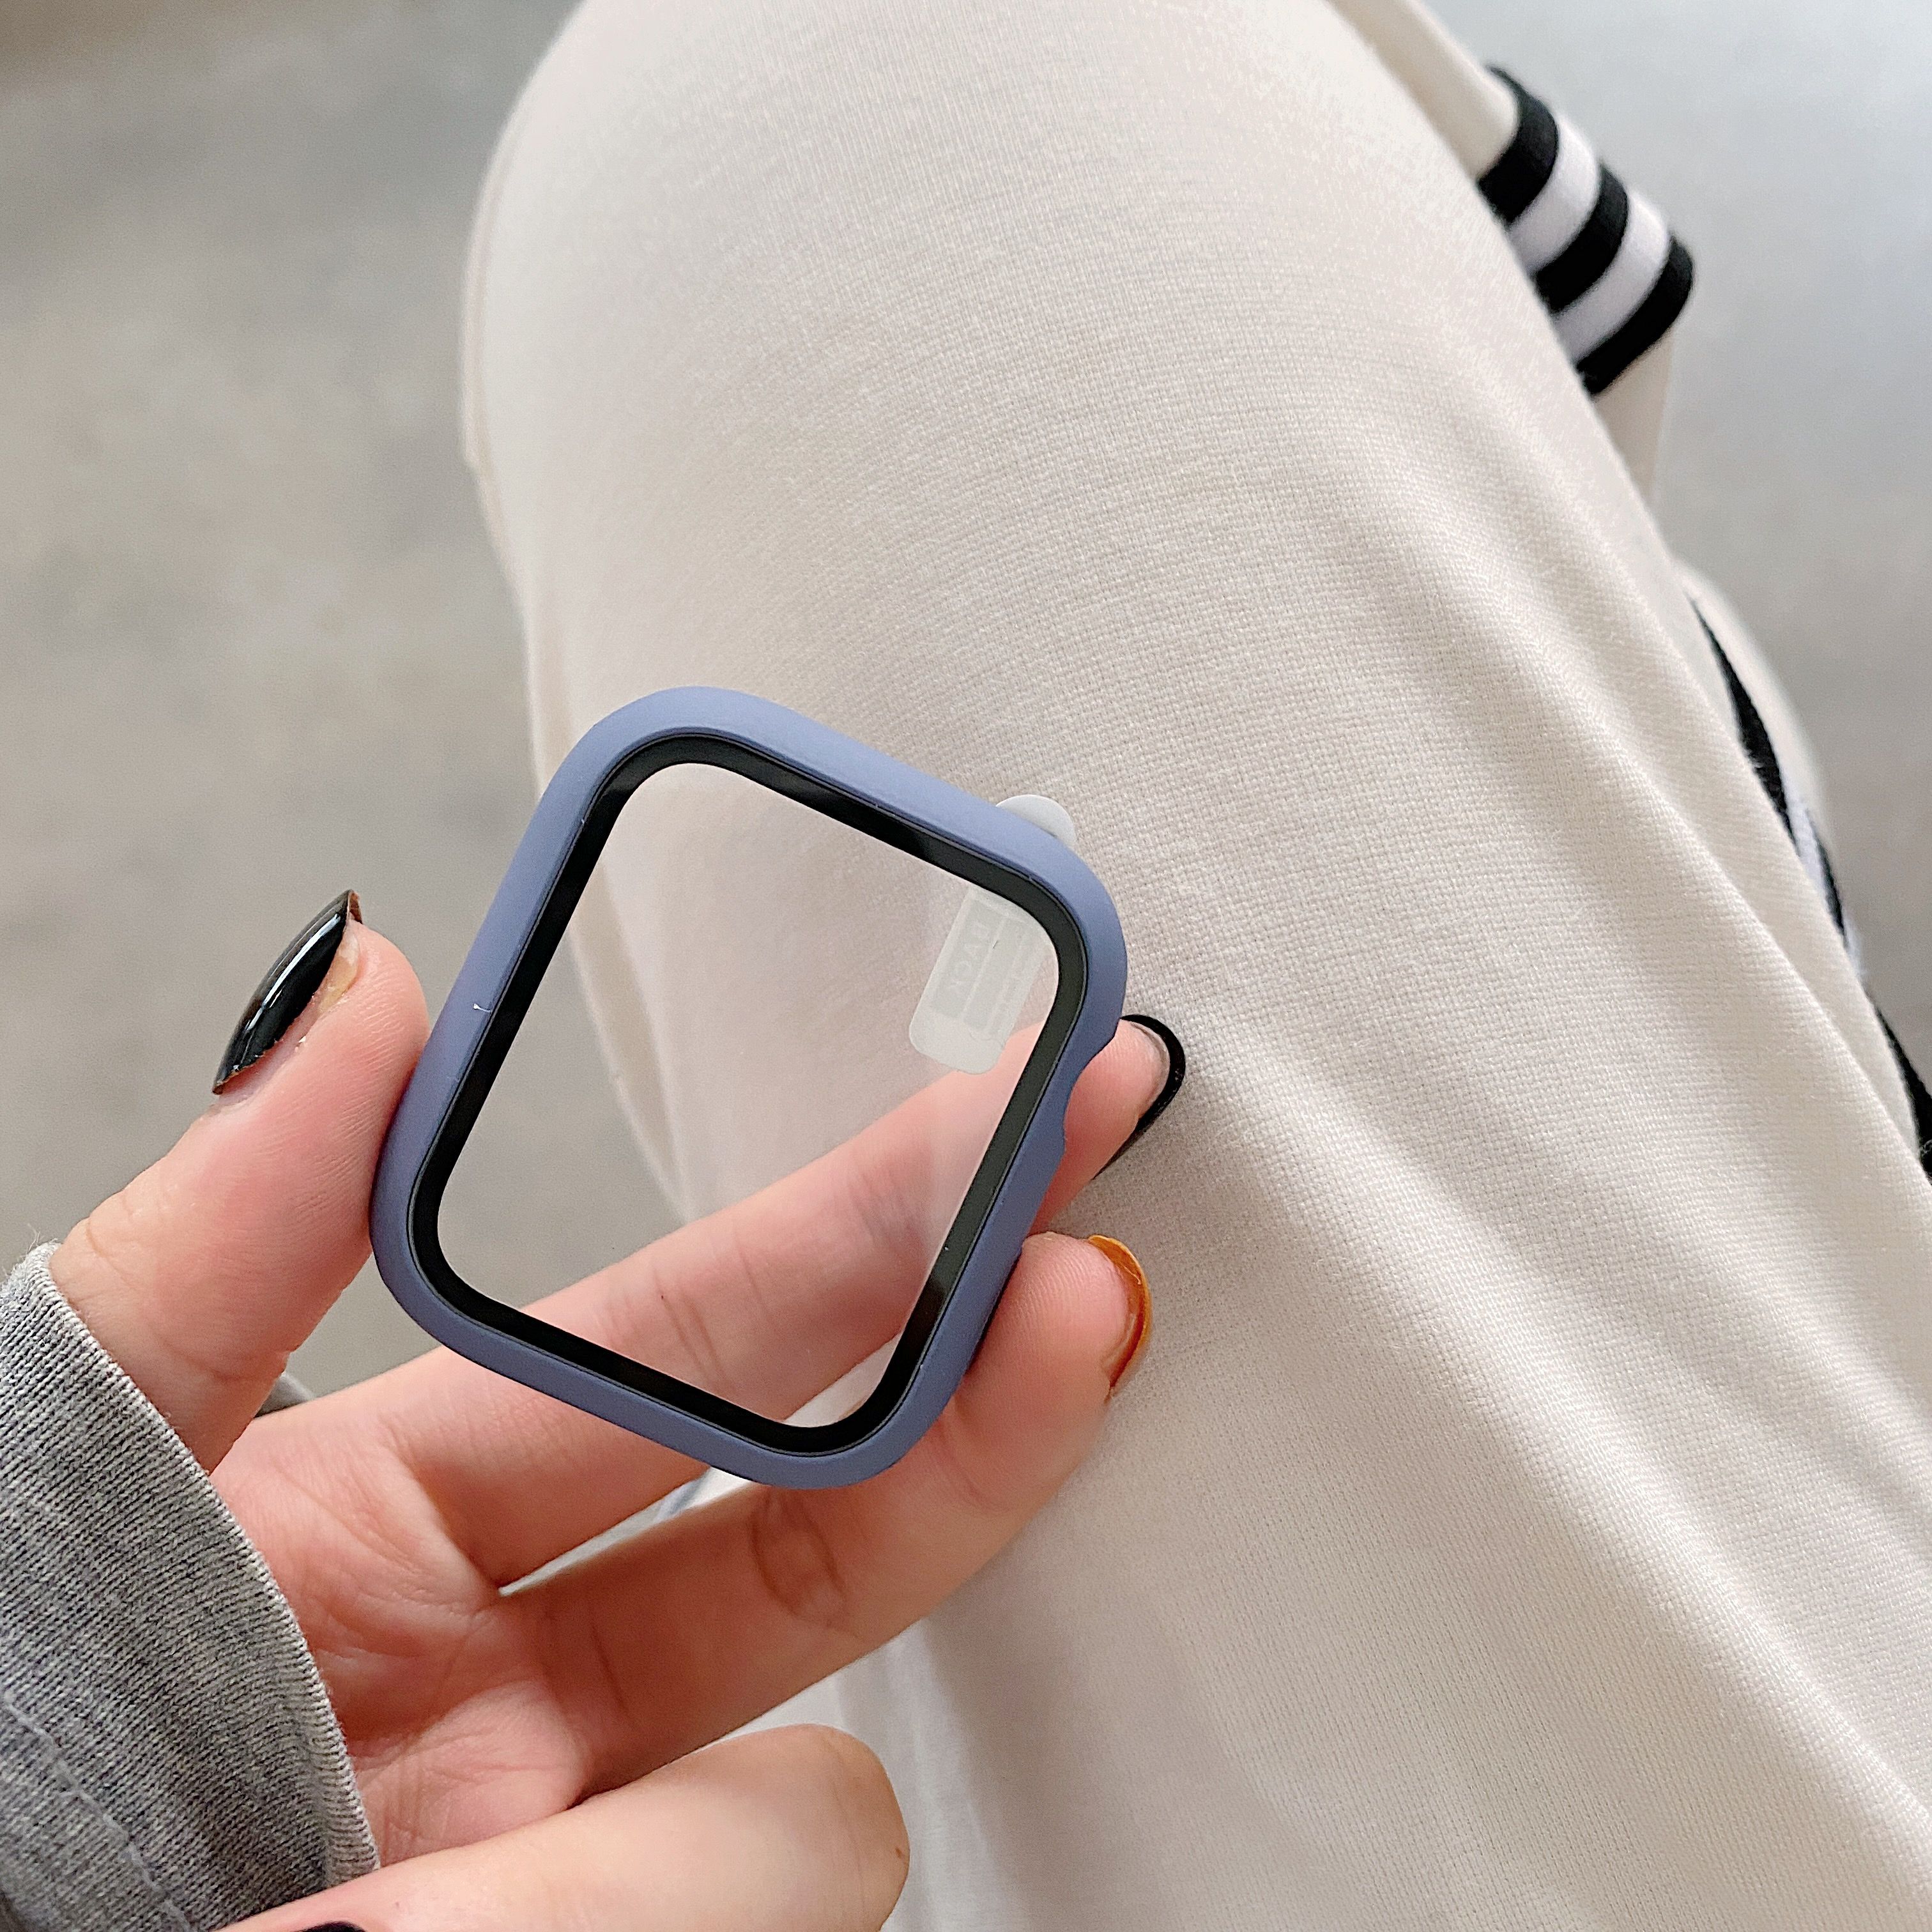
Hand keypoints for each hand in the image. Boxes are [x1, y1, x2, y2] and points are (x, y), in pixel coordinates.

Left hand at [51, 897, 1169, 1928]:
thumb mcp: (66, 1462)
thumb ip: (225, 1240)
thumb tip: (381, 981)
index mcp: (382, 1517)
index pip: (696, 1342)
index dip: (871, 1221)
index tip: (1014, 1115)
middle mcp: (506, 1691)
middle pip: (824, 1523)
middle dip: (970, 1386)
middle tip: (1093, 1280)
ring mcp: (565, 1860)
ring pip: (810, 1801)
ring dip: (689, 1843)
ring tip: (452, 1913)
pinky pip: (769, 1901)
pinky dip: (667, 1922)